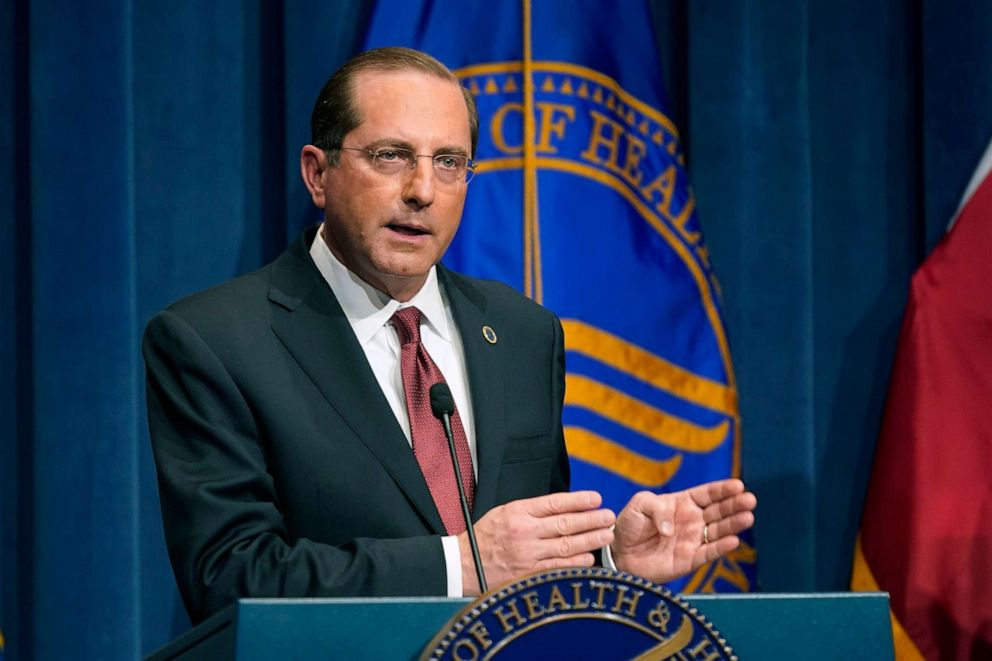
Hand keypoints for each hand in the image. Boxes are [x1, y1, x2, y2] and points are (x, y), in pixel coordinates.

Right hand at [459, 491, 614, 594]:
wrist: (464, 563)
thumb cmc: (487, 536)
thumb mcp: (505, 512)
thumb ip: (532, 510)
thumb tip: (565, 508)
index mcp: (518, 512)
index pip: (555, 503)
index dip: (578, 501)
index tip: (596, 498)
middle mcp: (524, 532)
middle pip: (565, 524)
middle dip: (591, 520)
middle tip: (609, 516)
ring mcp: (527, 554)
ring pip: (566, 545)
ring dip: (590, 540)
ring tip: (606, 535)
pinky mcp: (528, 573)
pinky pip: (558, 566)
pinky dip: (576, 562)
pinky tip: (589, 557)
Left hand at [610, 479, 755, 583]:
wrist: (619, 552)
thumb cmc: (629, 525)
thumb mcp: (640, 505)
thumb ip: (657, 508)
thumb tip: (672, 529)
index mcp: (682, 503)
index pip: (708, 494)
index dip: (723, 490)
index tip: (738, 486)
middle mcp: (692, 520)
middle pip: (719, 511)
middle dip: (735, 505)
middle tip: (750, 500)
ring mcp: (693, 540)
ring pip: (719, 531)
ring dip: (734, 524)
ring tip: (748, 517)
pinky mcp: (690, 560)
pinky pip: (708, 553)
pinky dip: (721, 548)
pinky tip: (733, 541)